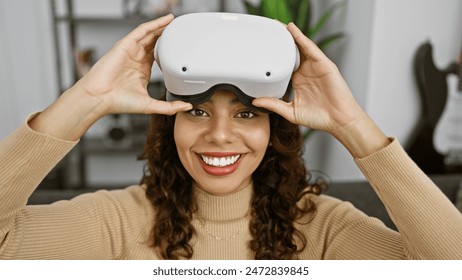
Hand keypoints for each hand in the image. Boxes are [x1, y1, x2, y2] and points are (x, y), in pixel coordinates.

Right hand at [29, 15, 191, 140]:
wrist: (100, 98)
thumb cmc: (118, 102)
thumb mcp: (151, 106)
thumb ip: (169, 107)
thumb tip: (186, 106)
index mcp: (143, 70)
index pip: (159, 55)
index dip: (170, 49)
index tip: (182, 46)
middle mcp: (137, 59)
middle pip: (155, 41)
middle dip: (167, 34)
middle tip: (181, 29)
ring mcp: (131, 50)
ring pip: (150, 34)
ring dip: (162, 26)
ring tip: (175, 21)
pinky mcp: (125, 44)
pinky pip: (142, 30)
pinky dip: (154, 24)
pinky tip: (165, 20)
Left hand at [252, 23, 389, 156]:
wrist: (339, 121)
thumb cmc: (319, 117)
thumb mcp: (290, 111)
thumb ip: (273, 105)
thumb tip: (255, 102)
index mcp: (298, 80)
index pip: (284, 63)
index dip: (274, 54)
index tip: (262, 48)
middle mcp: (306, 71)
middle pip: (291, 51)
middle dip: (281, 40)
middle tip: (268, 28)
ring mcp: (315, 66)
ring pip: (300, 46)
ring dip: (289, 35)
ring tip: (277, 24)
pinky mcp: (324, 64)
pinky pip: (310, 48)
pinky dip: (300, 38)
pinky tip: (291, 29)